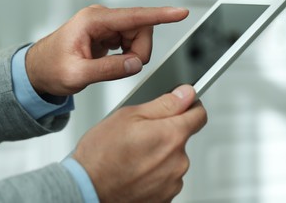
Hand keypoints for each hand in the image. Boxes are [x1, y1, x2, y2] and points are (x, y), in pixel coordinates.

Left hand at [25, 5, 188, 95]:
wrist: (39, 70)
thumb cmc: (51, 68)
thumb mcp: (77, 74)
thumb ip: (108, 69)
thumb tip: (135, 63)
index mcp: (93, 21)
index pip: (134, 16)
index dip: (160, 15)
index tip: (180, 13)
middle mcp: (102, 19)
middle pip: (141, 29)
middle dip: (139, 52)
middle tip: (124, 68)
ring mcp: (106, 26)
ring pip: (138, 36)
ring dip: (134, 54)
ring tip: (111, 66)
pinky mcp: (108, 33)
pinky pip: (131, 41)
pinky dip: (129, 55)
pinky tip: (111, 61)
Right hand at [73, 85, 206, 201]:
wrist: (86, 191)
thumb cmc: (101, 154)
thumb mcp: (129, 116)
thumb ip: (164, 104)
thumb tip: (186, 94)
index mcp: (172, 135)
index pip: (199, 115)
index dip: (190, 106)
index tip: (182, 106)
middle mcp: (178, 161)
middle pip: (182, 137)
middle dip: (166, 132)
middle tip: (141, 134)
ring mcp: (172, 182)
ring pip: (173, 158)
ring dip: (160, 154)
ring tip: (134, 156)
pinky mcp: (165, 197)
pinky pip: (166, 177)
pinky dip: (155, 173)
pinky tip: (136, 170)